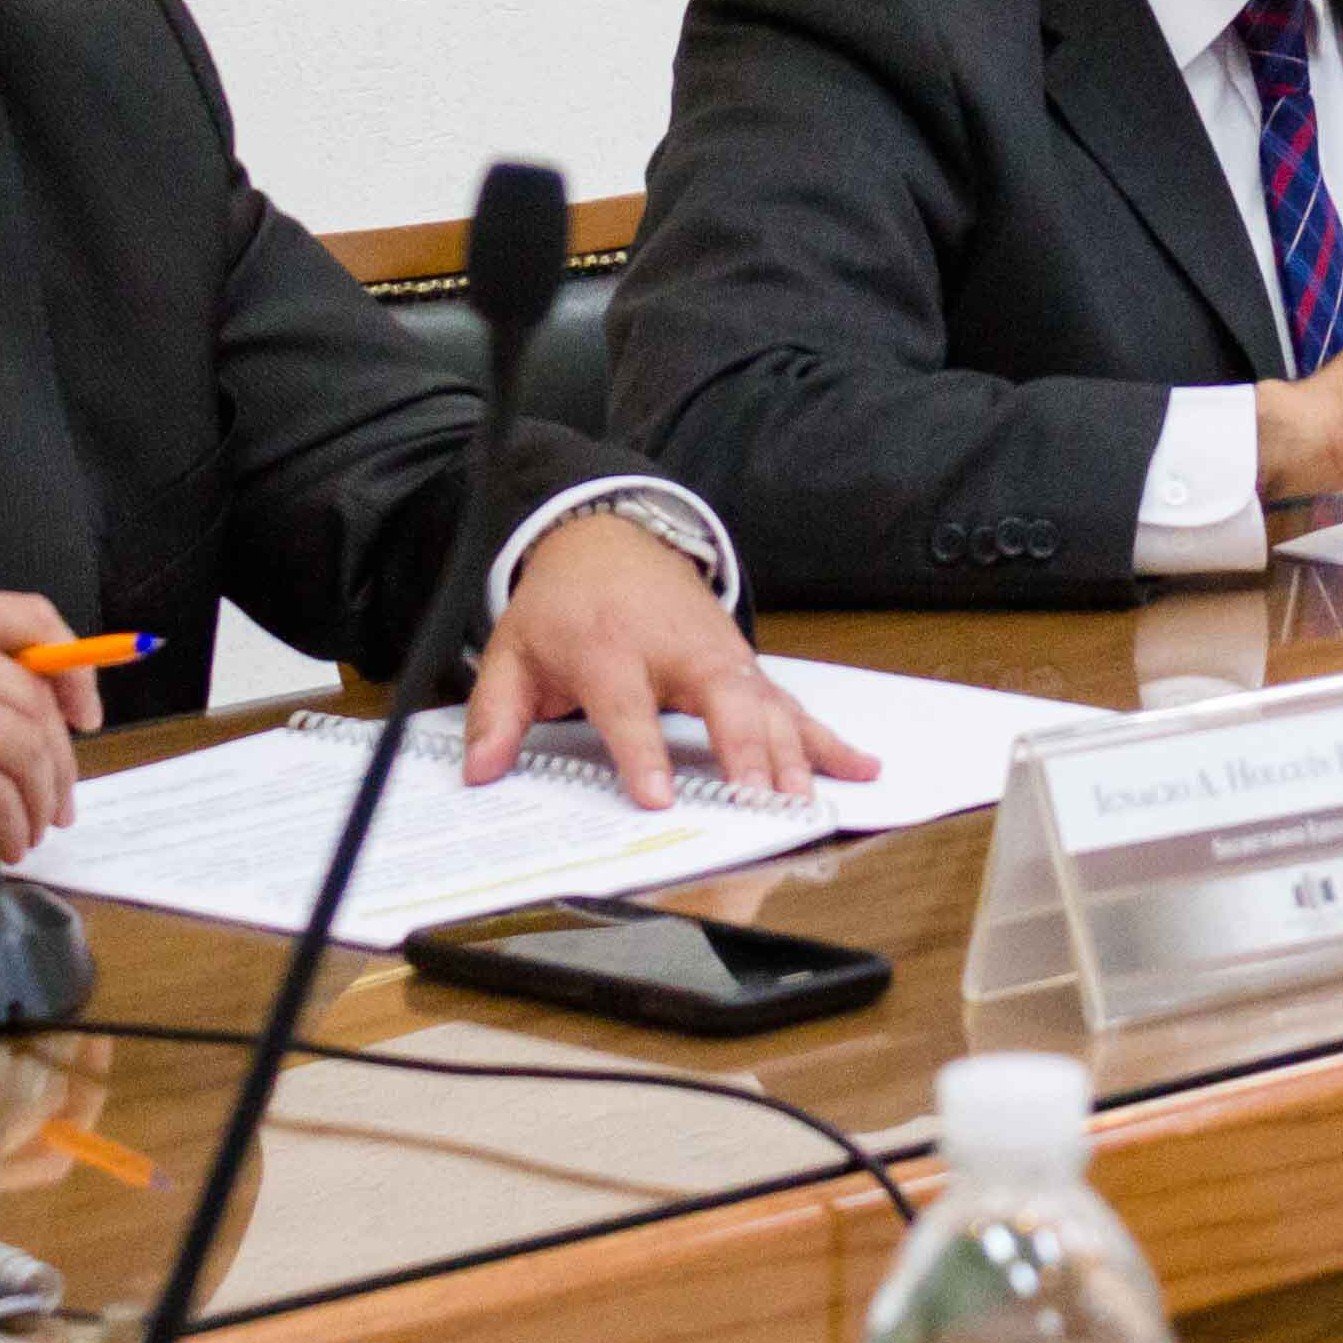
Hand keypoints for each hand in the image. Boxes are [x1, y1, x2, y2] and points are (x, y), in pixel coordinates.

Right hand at [0, 591, 106, 864]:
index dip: (73, 664)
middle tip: (62, 804)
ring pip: (26, 746)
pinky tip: (11, 844)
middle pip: (33, 696)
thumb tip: (58, 724)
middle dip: (60, 759)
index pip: (25, 616)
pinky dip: (15, 823)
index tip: (86, 717)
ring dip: (41, 798)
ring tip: (35, 830)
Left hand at [456, 511, 881, 807]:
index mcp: (610, 646)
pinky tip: (862, 767)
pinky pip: (792, 705)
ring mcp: (720, 656)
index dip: (642, 752)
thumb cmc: (562, 607)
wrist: (608, 541)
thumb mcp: (514, 651)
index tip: (659, 799)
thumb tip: (480, 771)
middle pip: (720, 698)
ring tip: (807, 802)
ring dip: (792, 753)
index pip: (627, 705)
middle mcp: (675, 649)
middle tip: (759, 798)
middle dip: (743, 749)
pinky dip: (828, 738)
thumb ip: (495, 713)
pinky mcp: (744, 667)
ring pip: (766, 704)